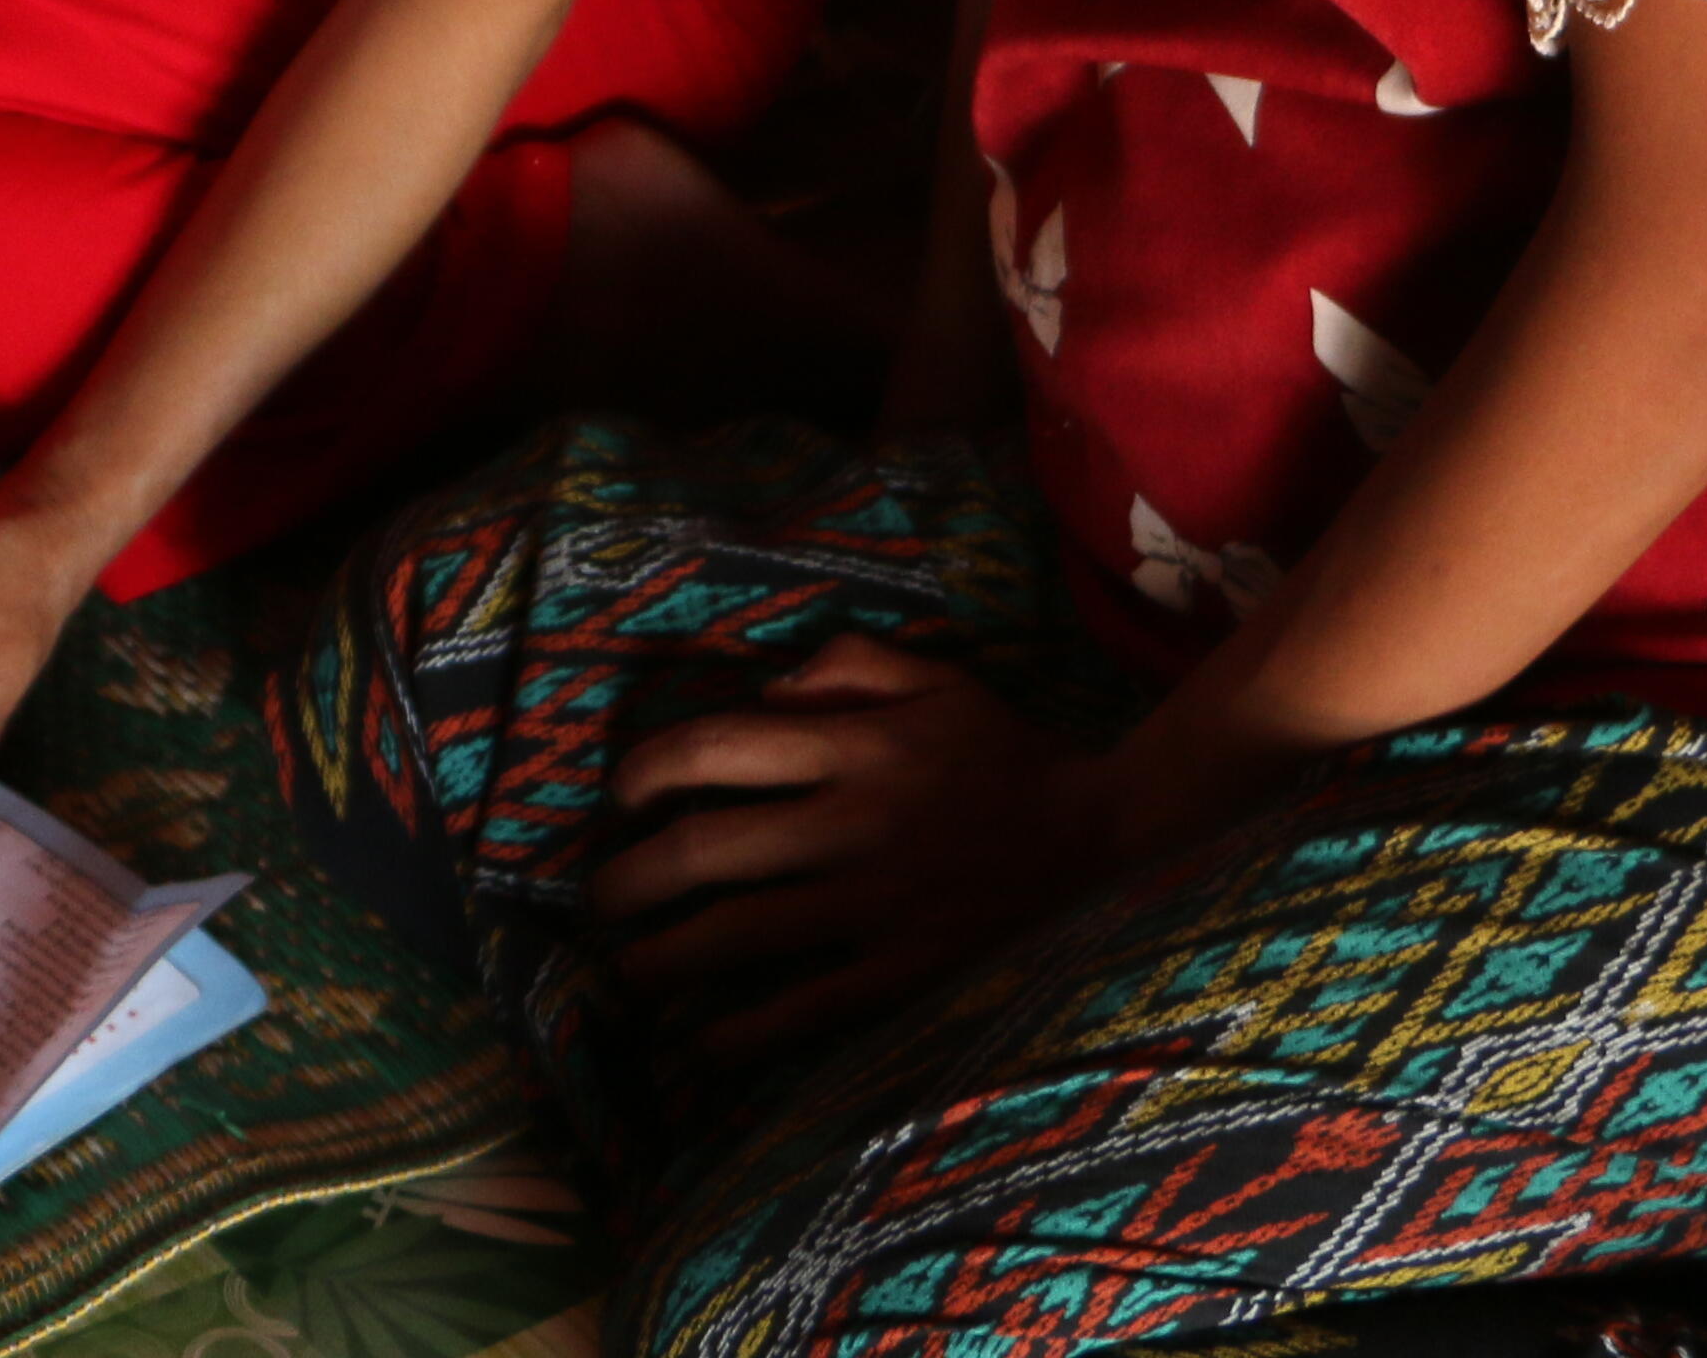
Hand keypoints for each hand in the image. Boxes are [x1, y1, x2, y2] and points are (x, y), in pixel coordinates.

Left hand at [592, 638, 1101, 1052]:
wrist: (1108, 837)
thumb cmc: (1009, 755)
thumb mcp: (938, 678)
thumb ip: (849, 662)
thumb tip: (766, 689)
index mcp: (851, 745)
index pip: (713, 748)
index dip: (645, 773)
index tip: (619, 798)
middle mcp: (848, 822)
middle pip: (703, 851)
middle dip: (628, 881)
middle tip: (598, 901)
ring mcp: (874, 904)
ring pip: (739, 934)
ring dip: (664, 958)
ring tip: (627, 971)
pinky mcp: (905, 970)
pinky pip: (808, 1006)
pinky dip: (745, 1030)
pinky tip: (702, 1044)